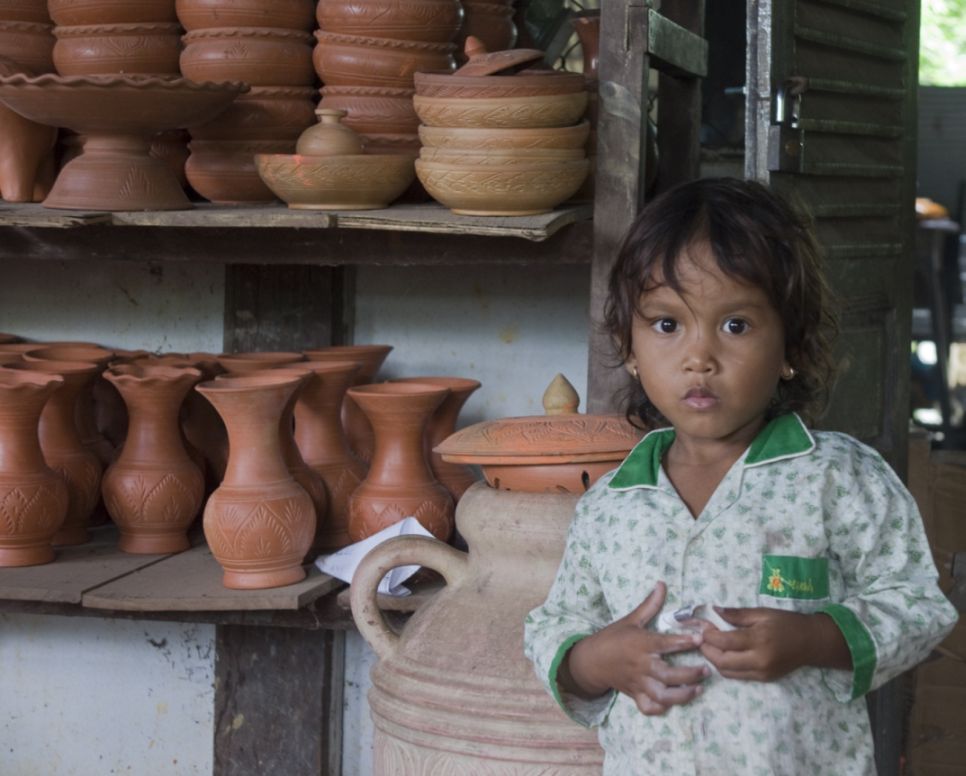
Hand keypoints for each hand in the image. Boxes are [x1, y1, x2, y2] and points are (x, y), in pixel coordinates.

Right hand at [562, 581, 708, 715]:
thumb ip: (650, 605)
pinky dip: (662, 708)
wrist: (591, 661)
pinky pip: (649, 707)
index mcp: (640, 644)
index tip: (699, 639)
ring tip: (698, 689)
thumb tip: (662, 584)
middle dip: (689, 674)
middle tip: (706, 669)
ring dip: (682, 695)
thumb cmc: (613, 638)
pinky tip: (675, 702)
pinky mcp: (635, 695)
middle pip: (667, 675)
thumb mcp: (630, 619)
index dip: (682, 642)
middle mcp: (641, 665)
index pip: (664, 644)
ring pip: (662, 695)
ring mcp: (638, 683)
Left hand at [700, 607, 850, 680]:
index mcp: (759, 640)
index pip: (725, 642)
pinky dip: (726, 666)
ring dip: (714, 660)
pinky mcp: (764, 679)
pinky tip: (723, 654)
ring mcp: (762, 673)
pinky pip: (738, 676)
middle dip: (707, 650)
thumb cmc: (787, 623)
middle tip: (701, 639)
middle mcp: (759, 660)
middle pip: (722, 661)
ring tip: (709, 646)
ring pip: (727, 672)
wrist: (812, 643)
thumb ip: (737, 614)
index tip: (702, 627)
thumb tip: (714, 611)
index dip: (709, 635)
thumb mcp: (762, 613)